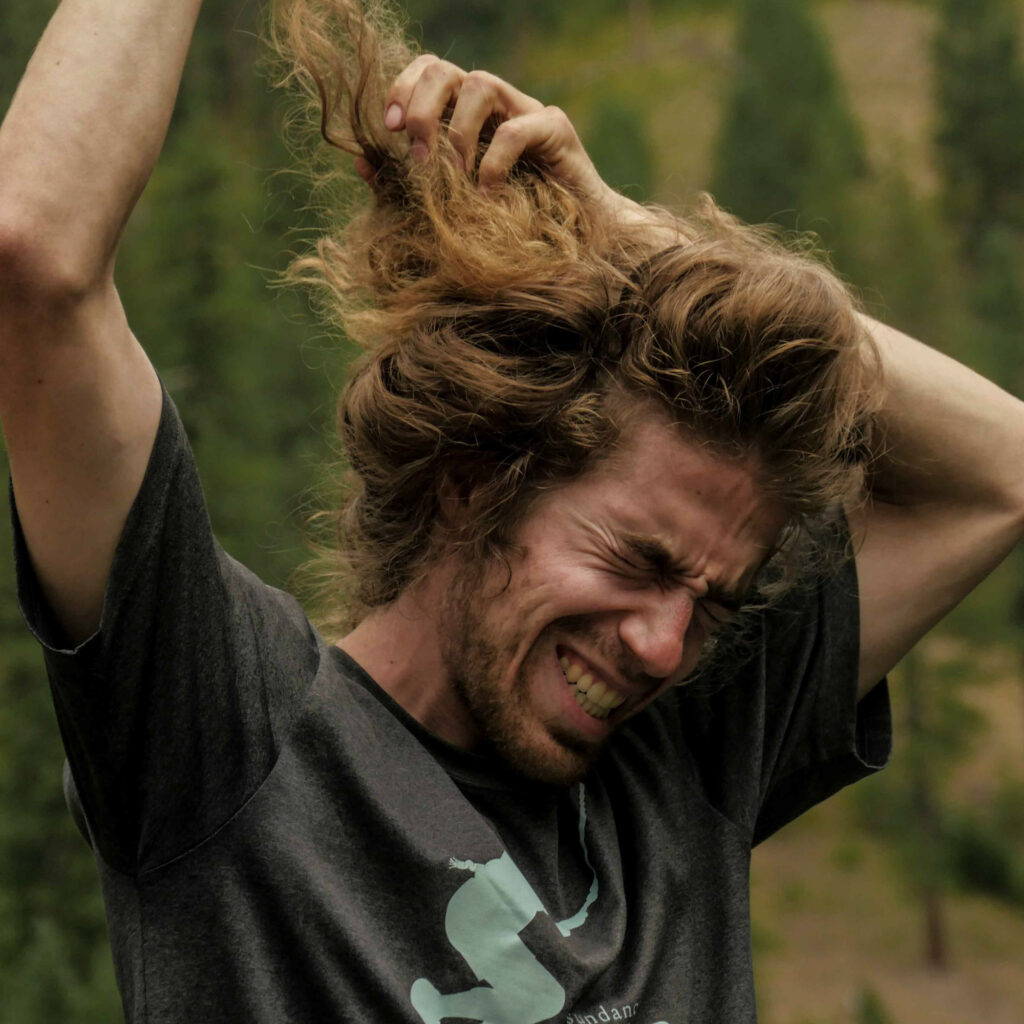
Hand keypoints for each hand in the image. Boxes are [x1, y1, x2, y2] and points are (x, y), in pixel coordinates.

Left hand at [360, 55, 621, 210]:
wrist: (580, 245)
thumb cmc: (512, 226)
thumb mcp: (450, 205)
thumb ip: (409, 184)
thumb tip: (361, 163)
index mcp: (467, 114)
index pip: (427, 72)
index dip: (402, 89)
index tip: (388, 129)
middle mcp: (496, 104)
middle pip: (446, 69)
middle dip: (421, 107)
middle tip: (417, 154)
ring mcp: (527, 111)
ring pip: (480, 86)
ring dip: (456, 133)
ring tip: (455, 179)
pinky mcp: (556, 131)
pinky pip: (515, 129)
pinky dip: (493, 162)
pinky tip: (487, 195)